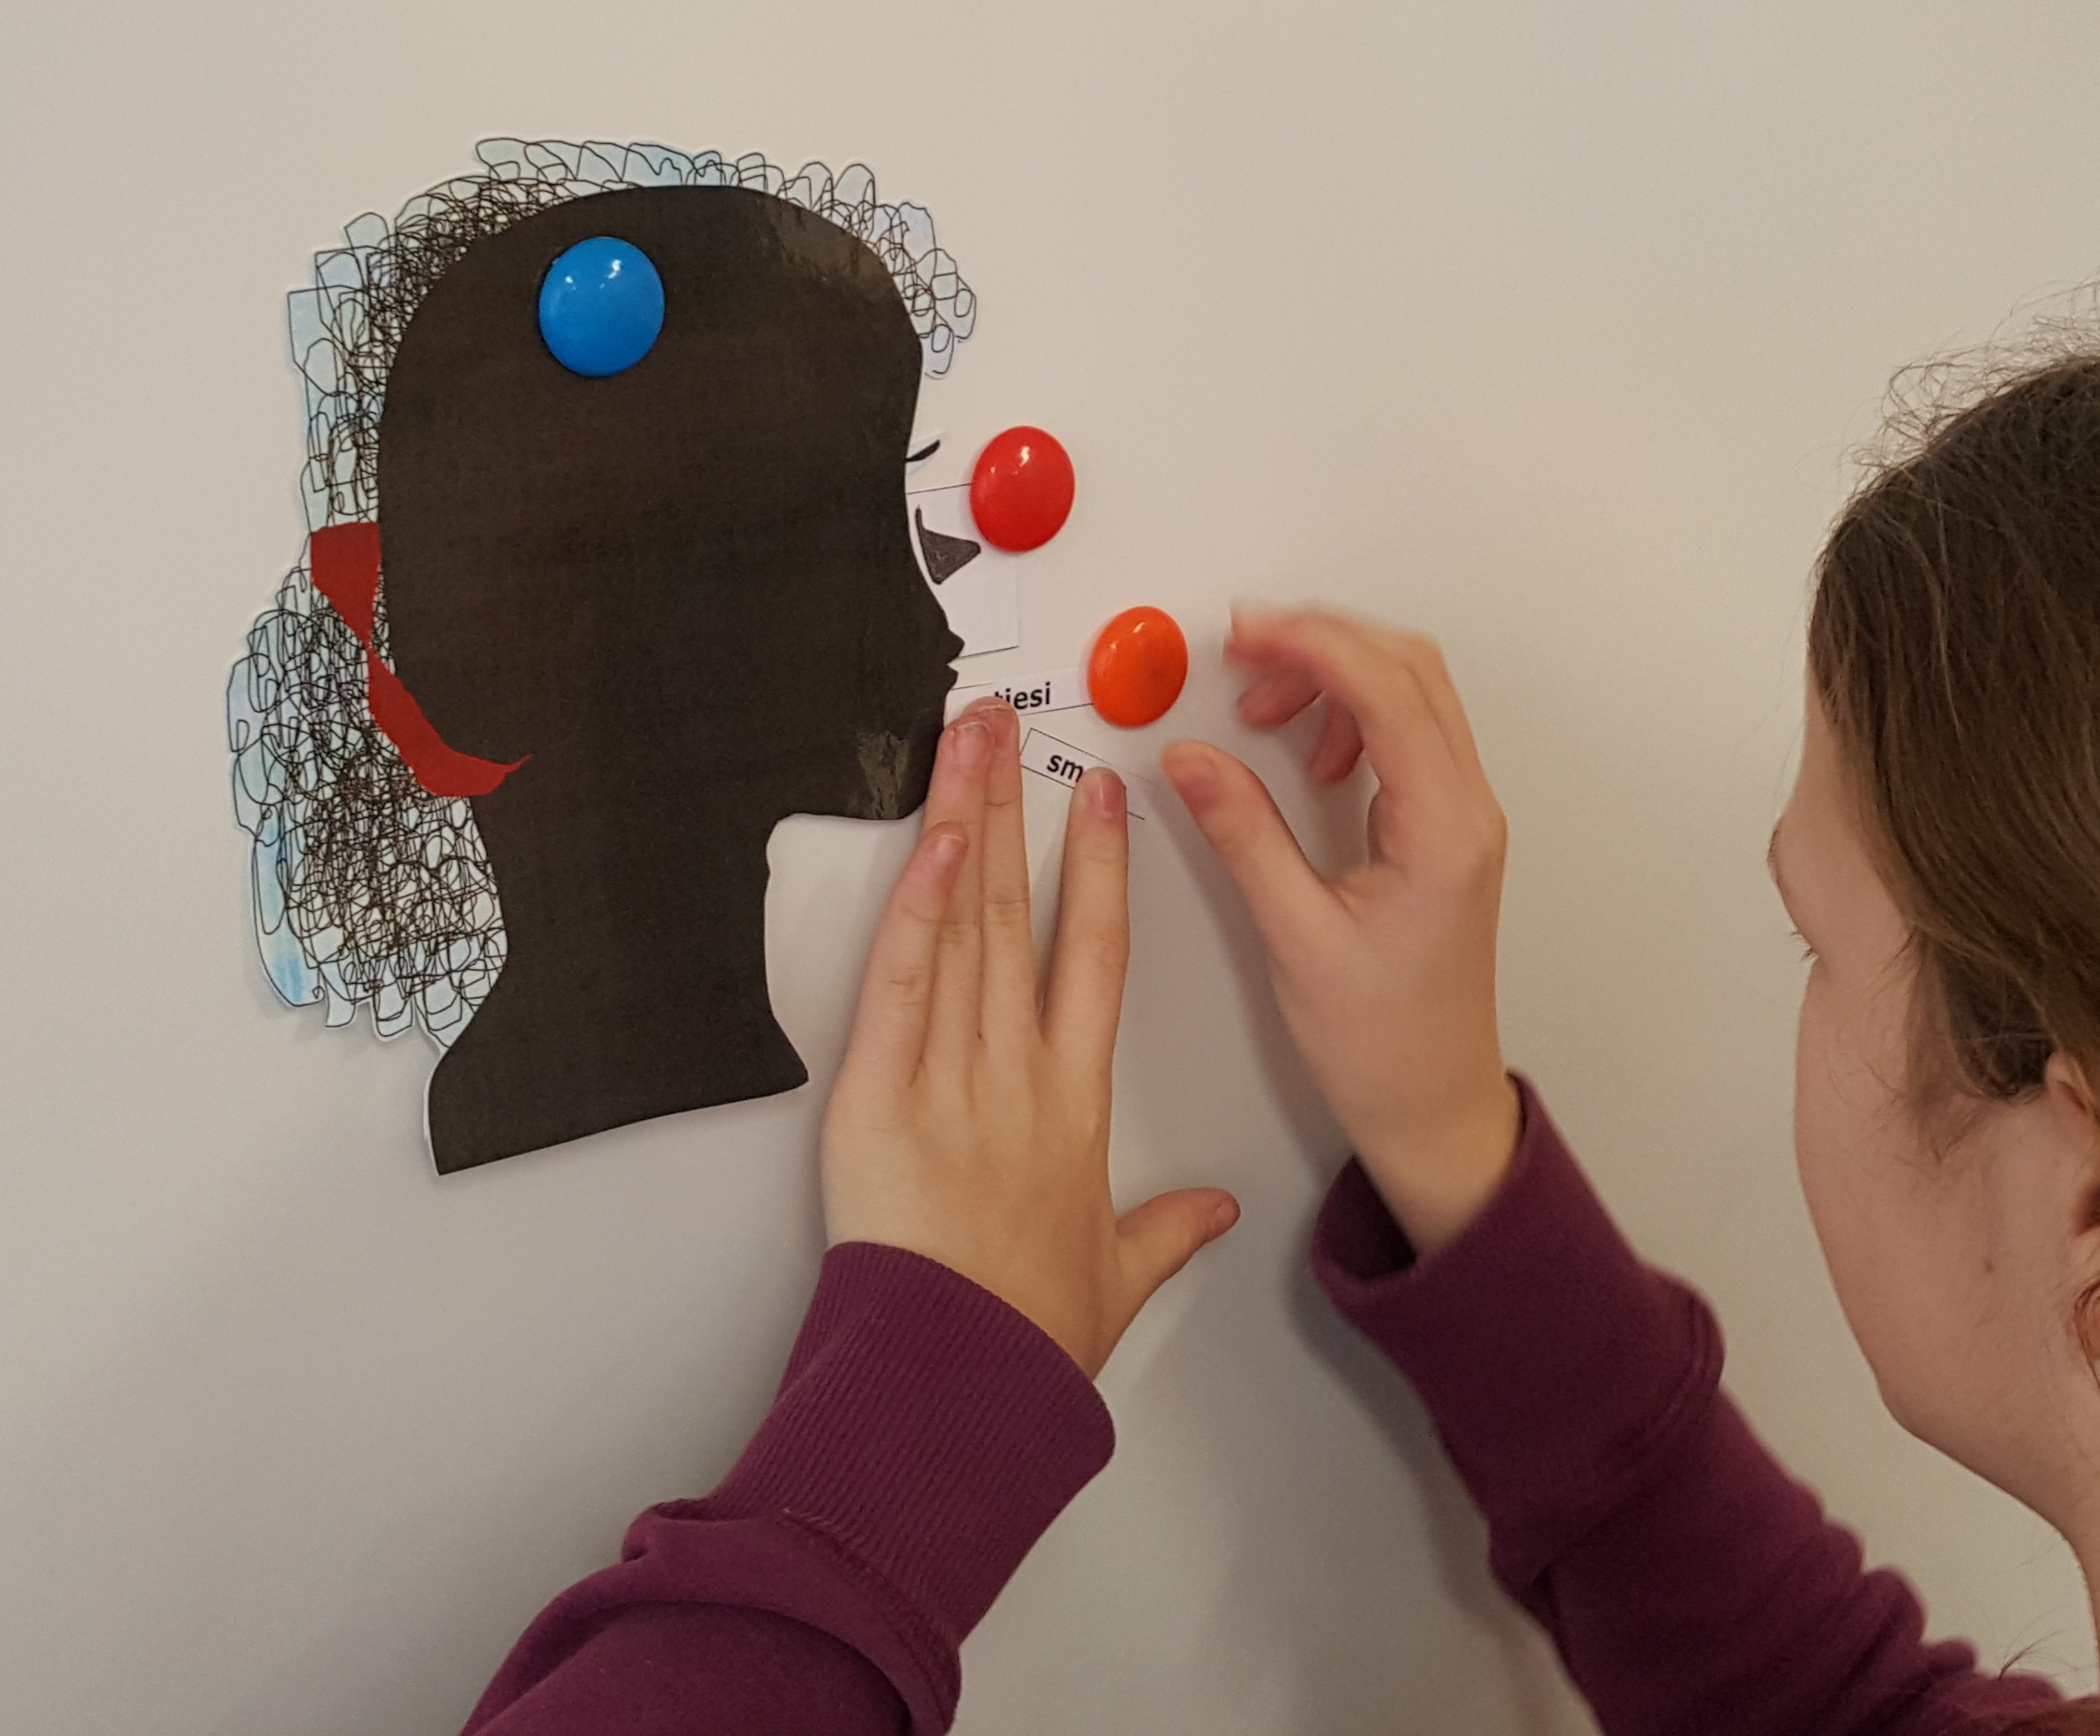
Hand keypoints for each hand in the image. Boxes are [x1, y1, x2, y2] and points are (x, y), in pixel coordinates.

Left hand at [823, 700, 1238, 1374]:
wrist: (961, 1374)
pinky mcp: (881, 1092)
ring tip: (965, 743)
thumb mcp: (1116, 1277)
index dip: (1104, 868)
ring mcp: (954, 1072)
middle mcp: (1021, 1069)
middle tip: (1011, 725)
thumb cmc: (1030, 1334)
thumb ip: (1168, 1231)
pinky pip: (904, 979)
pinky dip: (920, 905)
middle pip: (1025, 912)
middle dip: (1018, 808)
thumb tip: (1218, 1211)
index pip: (1101, 955)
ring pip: (965, 924)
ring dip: (966, 823)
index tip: (1102, 798)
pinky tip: (937, 838)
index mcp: (1078, 1101)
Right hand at [1165, 606, 1521, 1253]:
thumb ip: (1242, 833)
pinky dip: (1353, 716)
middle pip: (1407, 669)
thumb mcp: (1293, 936)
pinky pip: (1409, 733)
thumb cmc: (1381, 1043)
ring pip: (1411, 693)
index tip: (1244, 633)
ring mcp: (1464, 815)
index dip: (1311, 644)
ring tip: (1262, 712)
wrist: (1432, 1104)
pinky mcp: (1446, 827)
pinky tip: (1306, 756)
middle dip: (1321, 643)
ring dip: (1335, 677)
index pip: (1386, 691)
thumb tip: (1190, 756)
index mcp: (1443, 830)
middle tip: (1242, 652)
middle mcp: (1468, 810)